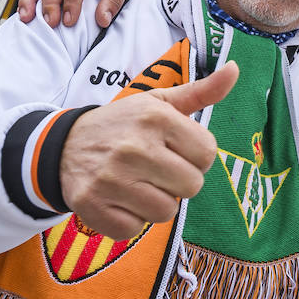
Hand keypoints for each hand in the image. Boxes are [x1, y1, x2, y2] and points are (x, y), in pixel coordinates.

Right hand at [60, 62, 236, 239]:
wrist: (64, 145)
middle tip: (156, 169)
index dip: (196, 157)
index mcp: (156, 118)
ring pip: (166, 212)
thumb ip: (202, 91)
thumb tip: (235, 69)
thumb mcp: (159, 102)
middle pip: (192, 186)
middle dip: (179, 181)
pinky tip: (118, 199)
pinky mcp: (92, 205)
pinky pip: (133, 230)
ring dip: (156, 202)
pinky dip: (129, 219)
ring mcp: (111, 179)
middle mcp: (134, 147)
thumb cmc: (124, 125)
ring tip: (138, 184)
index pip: (207, 154)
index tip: (176, 151)